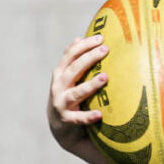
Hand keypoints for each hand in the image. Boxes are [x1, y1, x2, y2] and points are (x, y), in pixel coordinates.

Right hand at [47, 36, 107, 153]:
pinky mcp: (66, 120)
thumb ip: (72, 60)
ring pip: (76, 93)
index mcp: (60, 73)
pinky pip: (78, 118)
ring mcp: (61, 103)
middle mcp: (58, 86)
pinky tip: (99, 114)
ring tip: (105, 77)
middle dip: (89, 58)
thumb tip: (78, 38)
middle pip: (74, 69)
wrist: (59, 126)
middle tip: (105, 50)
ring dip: (90, 85)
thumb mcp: (67, 78)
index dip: (84, 45)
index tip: (100, 38)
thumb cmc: (69, 96)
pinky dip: (88, 116)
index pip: (70, 54)